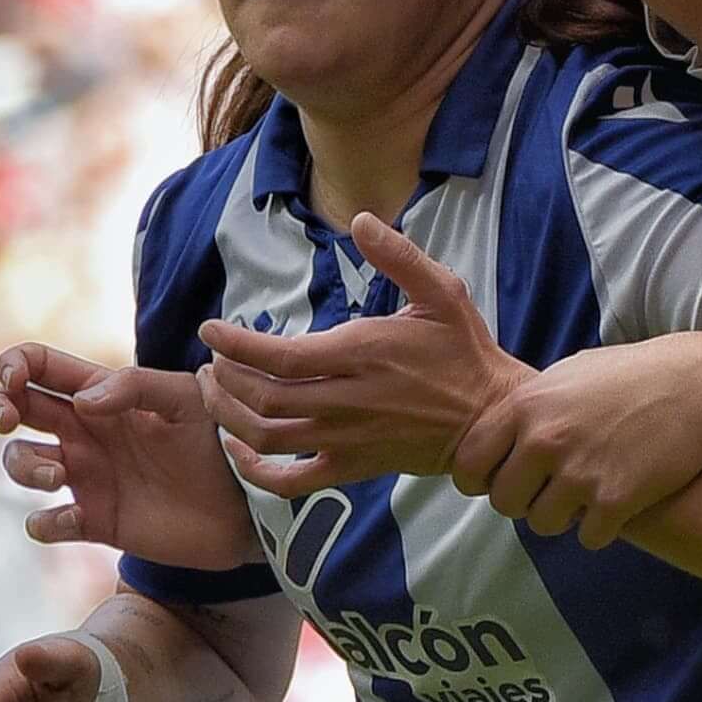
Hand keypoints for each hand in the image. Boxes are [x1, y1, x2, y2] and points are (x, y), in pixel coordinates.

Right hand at [0, 345, 247, 572]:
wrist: (250, 504)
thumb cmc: (221, 440)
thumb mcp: (187, 399)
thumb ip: (135, 388)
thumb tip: (83, 403)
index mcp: (102, 394)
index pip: (40, 367)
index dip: (14, 366)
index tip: (15, 380)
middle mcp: (86, 433)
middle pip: (16, 411)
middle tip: (7, 418)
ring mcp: (88, 478)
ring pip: (22, 464)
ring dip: (23, 467)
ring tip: (54, 476)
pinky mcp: (97, 522)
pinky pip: (48, 524)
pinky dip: (45, 523)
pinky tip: (71, 519)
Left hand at [198, 212, 514, 494]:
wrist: (490, 418)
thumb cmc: (464, 351)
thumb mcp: (442, 291)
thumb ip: (399, 256)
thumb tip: (362, 219)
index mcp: (362, 355)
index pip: (280, 357)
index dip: (236, 344)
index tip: (211, 329)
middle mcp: (348, 402)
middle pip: (265, 397)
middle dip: (226, 377)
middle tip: (212, 358)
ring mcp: (347, 441)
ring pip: (268, 437)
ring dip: (229, 415)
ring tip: (216, 391)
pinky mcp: (352, 468)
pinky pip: (291, 482)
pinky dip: (255, 471)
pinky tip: (237, 449)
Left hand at [456, 343, 701, 543]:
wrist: (699, 388)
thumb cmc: (632, 376)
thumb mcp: (567, 375)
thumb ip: (528, 407)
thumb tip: (497, 435)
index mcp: (525, 406)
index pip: (468, 465)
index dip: (481, 480)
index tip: (501, 480)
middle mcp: (544, 441)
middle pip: (504, 503)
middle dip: (524, 501)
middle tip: (551, 489)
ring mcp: (579, 473)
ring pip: (542, 524)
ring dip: (562, 517)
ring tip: (586, 494)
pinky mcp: (615, 501)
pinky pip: (587, 538)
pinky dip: (601, 528)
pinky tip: (616, 504)